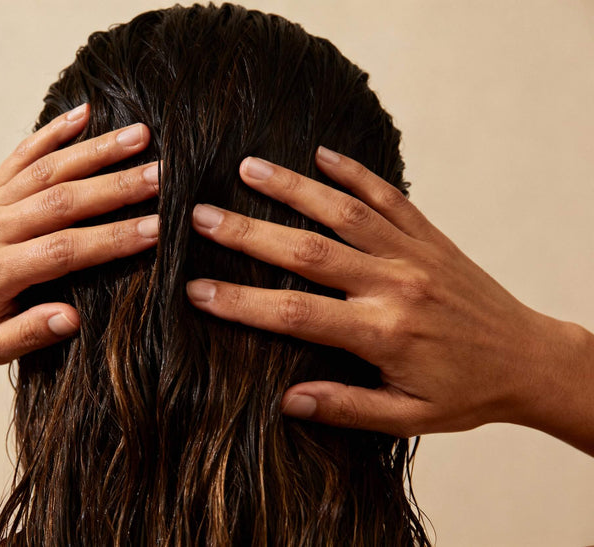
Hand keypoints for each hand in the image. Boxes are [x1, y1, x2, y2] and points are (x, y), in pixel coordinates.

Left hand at [0, 104, 158, 363]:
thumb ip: (29, 333)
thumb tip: (73, 318)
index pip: (63, 250)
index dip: (112, 239)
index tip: (156, 229)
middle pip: (62, 201)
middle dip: (117, 187)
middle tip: (162, 175)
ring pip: (48, 169)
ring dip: (97, 150)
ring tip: (141, 135)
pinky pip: (22, 153)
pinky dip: (54, 130)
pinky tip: (85, 112)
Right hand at [185, 148, 580, 438]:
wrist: (531, 360)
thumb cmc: (467, 394)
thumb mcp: (408, 417)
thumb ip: (345, 407)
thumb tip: (285, 400)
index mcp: (382, 333)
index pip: (294, 314)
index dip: (240, 301)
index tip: (196, 290)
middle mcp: (393, 284)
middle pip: (307, 252)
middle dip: (248, 231)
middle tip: (201, 215)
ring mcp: (412, 254)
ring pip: (342, 212)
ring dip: (292, 187)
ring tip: (247, 167)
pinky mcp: (429, 237)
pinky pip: (388, 196)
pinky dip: (354, 172)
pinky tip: (321, 154)